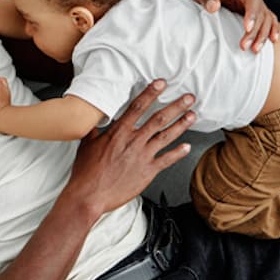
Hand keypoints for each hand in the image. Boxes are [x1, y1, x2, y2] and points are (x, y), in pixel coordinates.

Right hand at [62, 80, 194, 217]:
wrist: (89, 195)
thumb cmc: (86, 172)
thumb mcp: (86, 144)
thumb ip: (94, 129)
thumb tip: (94, 117)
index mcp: (119, 133)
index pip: (138, 107)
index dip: (151, 93)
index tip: (161, 83)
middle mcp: (133, 142)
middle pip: (158, 119)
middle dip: (175, 106)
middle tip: (188, 98)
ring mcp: (142, 156)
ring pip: (166, 136)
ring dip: (181, 124)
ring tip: (192, 115)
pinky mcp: (148, 172)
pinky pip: (167, 160)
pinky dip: (178, 153)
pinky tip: (187, 146)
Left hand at [185, 0, 277, 51]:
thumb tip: (214, 6)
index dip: (252, 13)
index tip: (247, 28)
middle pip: (260, 10)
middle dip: (255, 30)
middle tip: (245, 46)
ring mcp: (254, 1)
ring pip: (266, 17)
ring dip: (262, 34)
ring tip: (254, 50)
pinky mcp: (254, 10)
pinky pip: (268, 19)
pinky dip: (271, 29)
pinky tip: (272, 40)